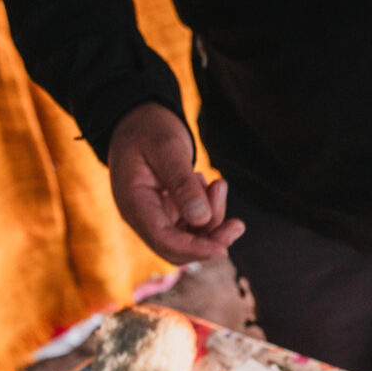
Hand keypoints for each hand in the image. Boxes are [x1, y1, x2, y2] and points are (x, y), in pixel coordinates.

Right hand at [107, 103, 242, 263]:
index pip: (163, 239)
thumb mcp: (167, 148)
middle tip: (237, 224)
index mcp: (133, 202)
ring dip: (213, 221)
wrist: (139, 120)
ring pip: (190, 238)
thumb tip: (200, 218)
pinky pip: (193, 225)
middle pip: (178, 249)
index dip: (194, 250)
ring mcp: (155, 217)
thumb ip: (182, 183)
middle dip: (209, 241)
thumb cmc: (149, 129)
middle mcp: (142, 217)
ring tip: (218, 185)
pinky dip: (209, 212)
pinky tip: (211, 187)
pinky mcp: (168, 214)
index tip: (223, 250)